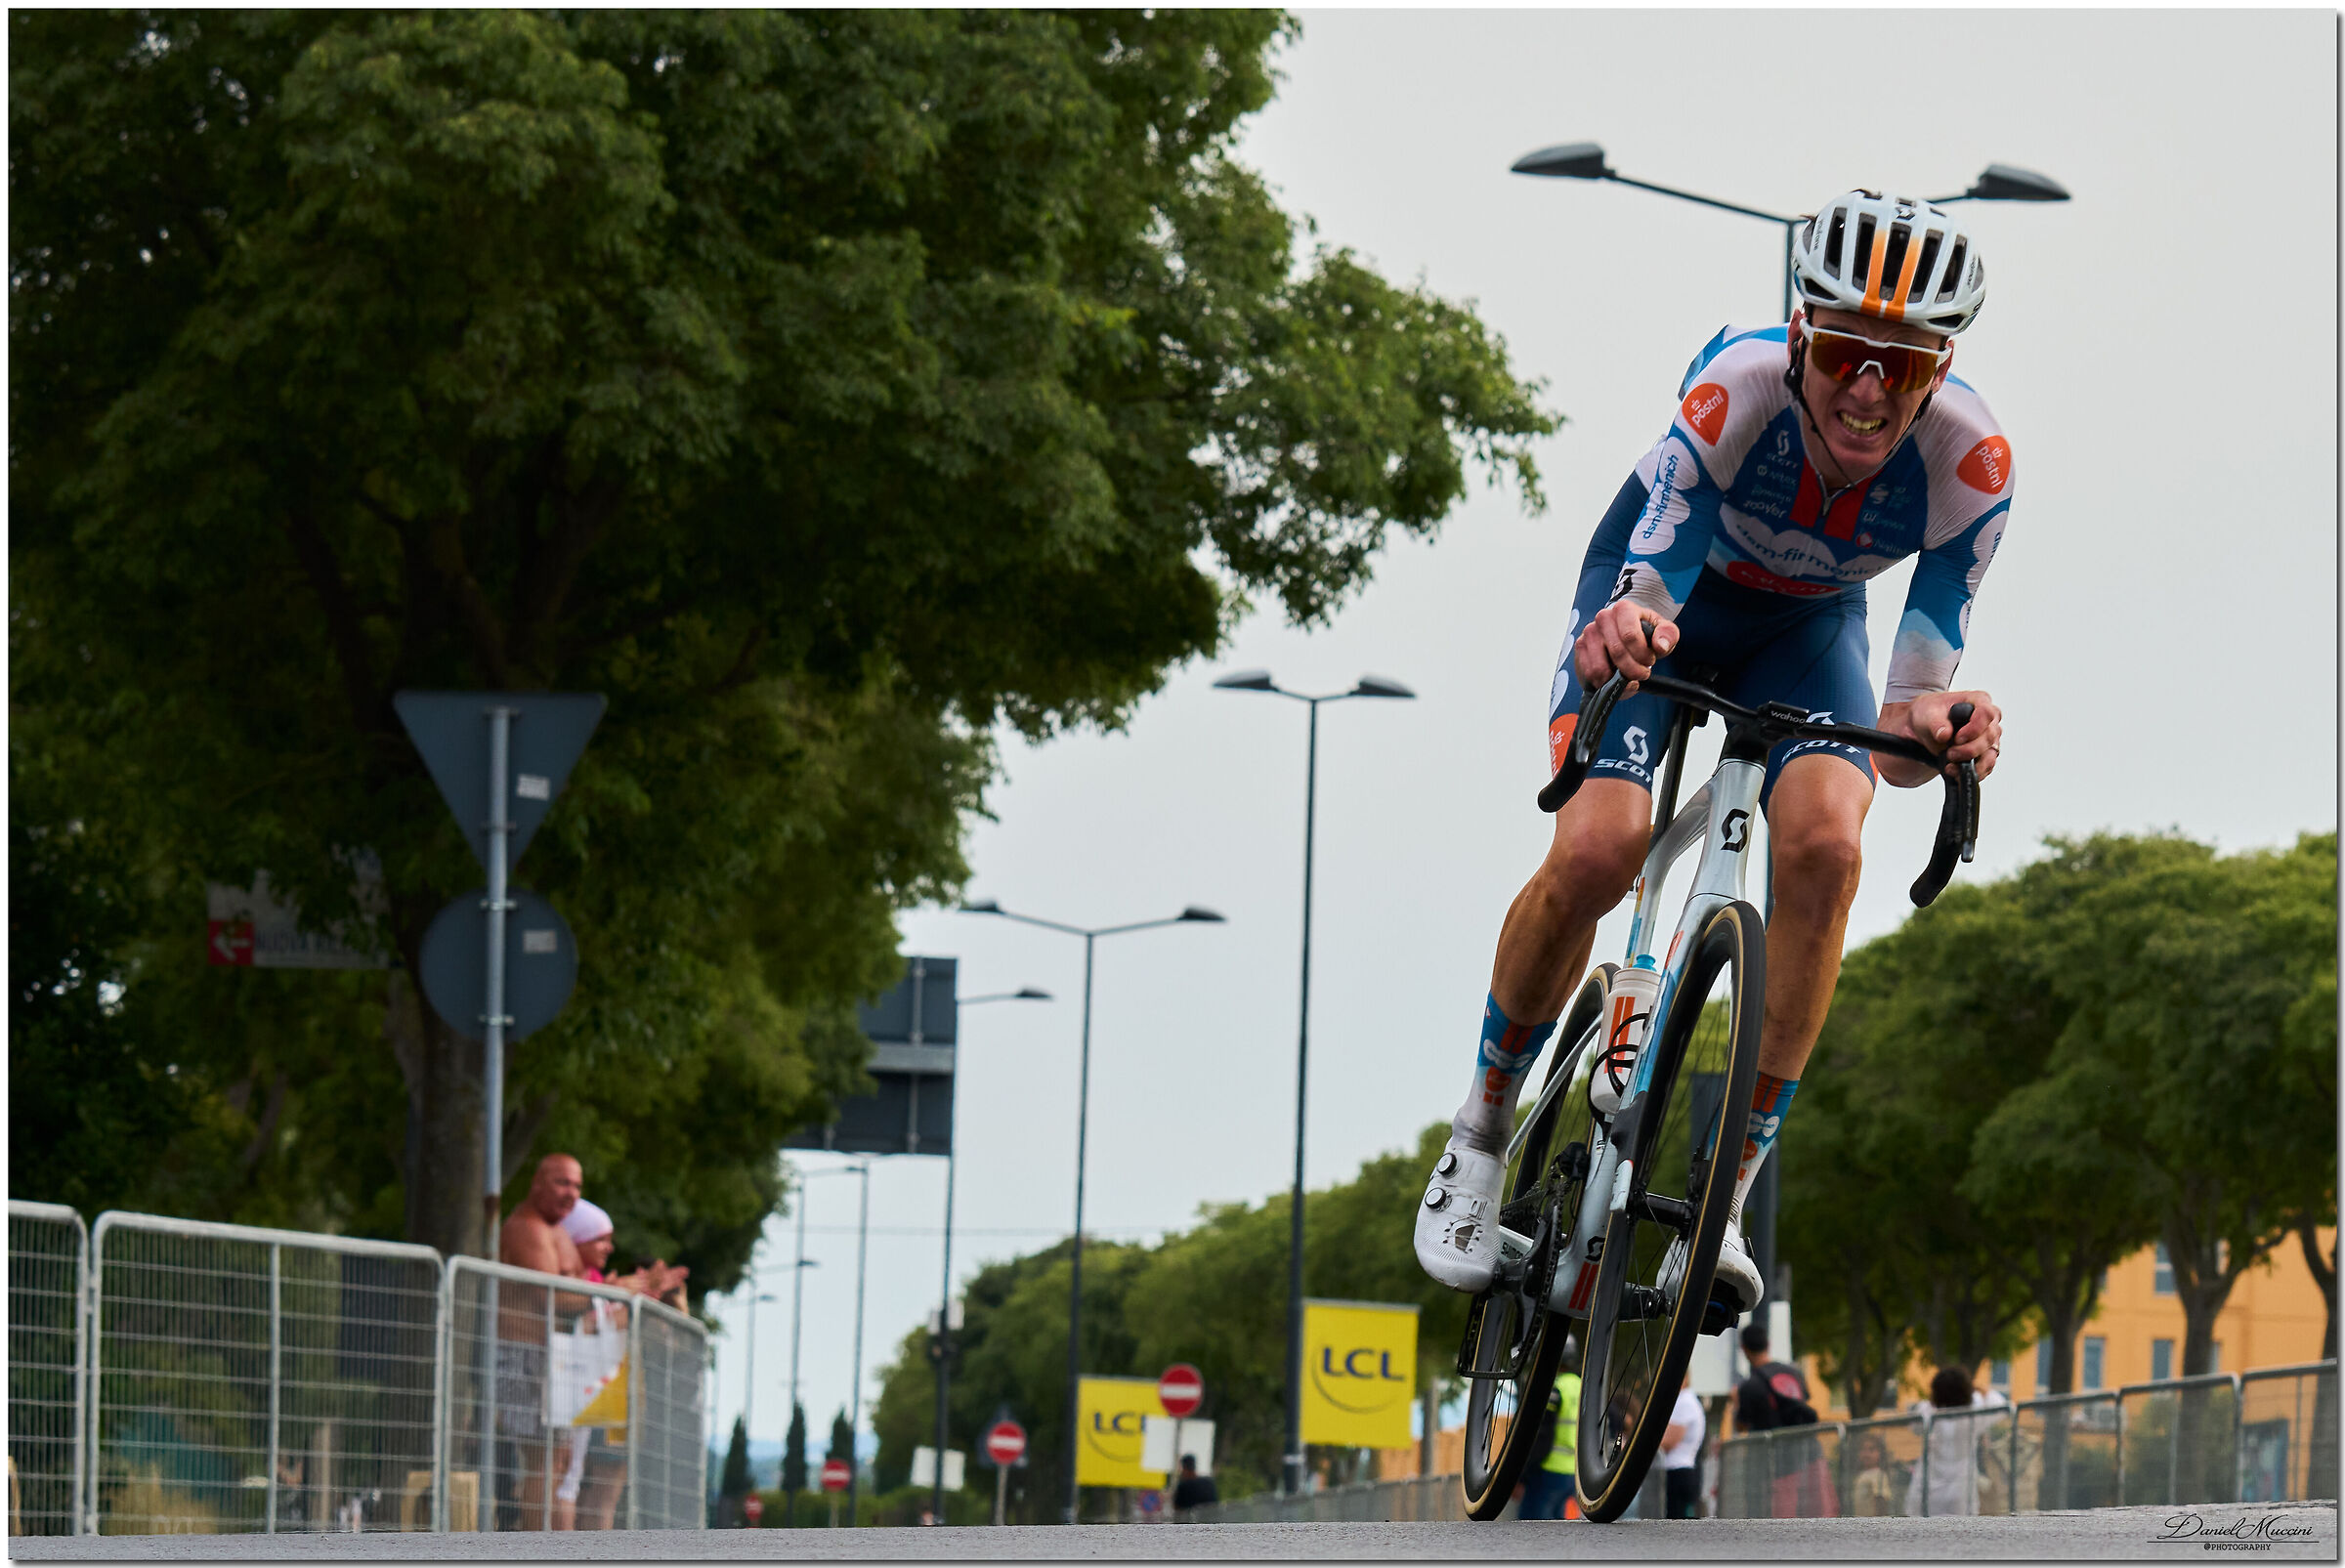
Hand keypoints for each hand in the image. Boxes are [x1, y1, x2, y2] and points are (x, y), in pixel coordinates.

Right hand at [1574, 602, 1678, 689]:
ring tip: (1627, 675)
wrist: (1626, 635)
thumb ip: (1668, 635)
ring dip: (1617, 679)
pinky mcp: (1580, 647)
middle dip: (1633, 670)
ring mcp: (1589, 632)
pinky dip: (1604, 682)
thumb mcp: (1663, 632)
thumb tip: (1660, 646)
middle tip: (1642, 672)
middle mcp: (1603, 617)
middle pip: (1617, 653)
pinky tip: (1613, 678)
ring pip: (1601, 667)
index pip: (1630, 636)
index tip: (1650, 661)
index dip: (1642, 655)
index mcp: (1624, 609)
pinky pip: (1591, 673)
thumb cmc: (1645, 634)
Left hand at [1878, 690, 1999, 787]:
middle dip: (1969, 750)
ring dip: (1973, 765)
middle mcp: (1988, 719)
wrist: (1923, 727)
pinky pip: (1987, 767)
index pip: (1987, 714)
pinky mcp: (1985, 754)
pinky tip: (1956, 773)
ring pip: (1991, 755)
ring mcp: (1989, 738)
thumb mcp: (1926, 712)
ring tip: (1951, 768)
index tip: (1957, 738)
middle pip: (1989, 737)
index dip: (1974, 729)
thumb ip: (1936, 722)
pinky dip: (1973, 773)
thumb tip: (1944, 735)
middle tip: (1950, 754)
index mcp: (1978, 701)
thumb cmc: (1929, 713)